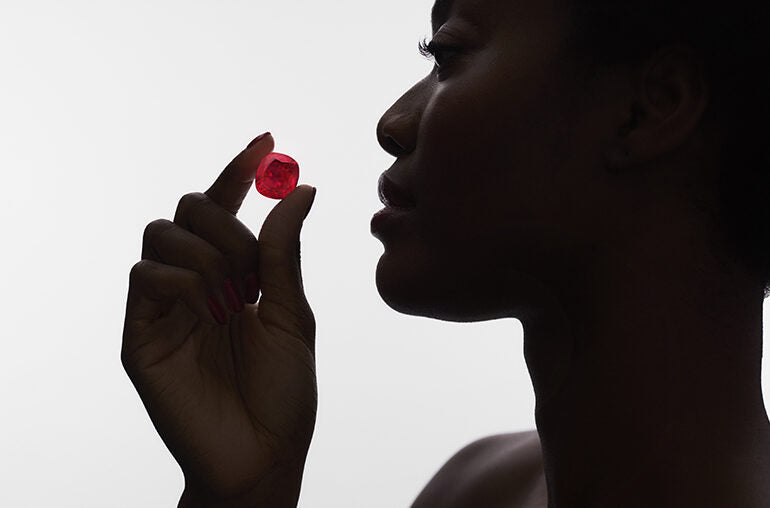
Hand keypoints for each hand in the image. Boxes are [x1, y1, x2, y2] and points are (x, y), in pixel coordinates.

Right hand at [121, 133, 316, 505]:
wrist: (263, 457)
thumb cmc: (283, 393)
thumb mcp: (294, 315)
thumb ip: (285, 254)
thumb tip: (302, 189)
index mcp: (233, 277)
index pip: (225, 209)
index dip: (239, 171)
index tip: (266, 139)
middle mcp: (194, 284)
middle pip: (187, 209)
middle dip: (227, 226)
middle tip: (253, 273)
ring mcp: (164, 308)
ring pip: (162, 234)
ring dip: (208, 254)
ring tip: (234, 300)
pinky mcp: (138, 335)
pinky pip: (143, 275)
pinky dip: (181, 281)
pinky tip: (208, 312)